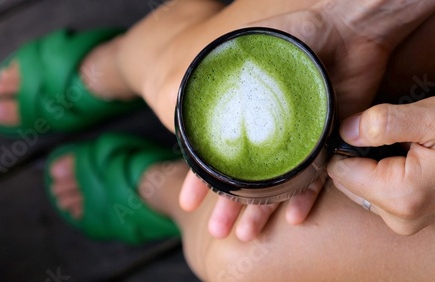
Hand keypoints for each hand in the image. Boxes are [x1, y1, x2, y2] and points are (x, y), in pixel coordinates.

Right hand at [179, 0, 434, 240]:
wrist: (346, 28)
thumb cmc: (295, 34)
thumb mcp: (246, 51)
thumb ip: (218, 79)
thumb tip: (181, 102)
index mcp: (244, 112)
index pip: (217, 151)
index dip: (201, 177)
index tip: (188, 202)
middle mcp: (268, 130)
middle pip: (245, 175)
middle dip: (229, 205)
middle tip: (217, 231)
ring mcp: (296, 139)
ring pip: (275, 182)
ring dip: (260, 210)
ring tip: (244, 235)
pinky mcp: (327, 141)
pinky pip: (316, 175)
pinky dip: (304, 196)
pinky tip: (292, 217)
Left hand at [328, 97, 434, 234]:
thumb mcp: (431, 118)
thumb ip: (384, 122)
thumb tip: (345, 130)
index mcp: (400, 197)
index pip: (339, 170)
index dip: (345, 143)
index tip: (366, 128)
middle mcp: (399, 218)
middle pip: (347, 180)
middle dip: (359, 155)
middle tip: (391, 138)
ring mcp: (405, 221)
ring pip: (360, 186)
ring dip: (372, 164)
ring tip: (404, 148)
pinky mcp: (409, 217)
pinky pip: (377, 192)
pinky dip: (383, 173)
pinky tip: (406, 159)